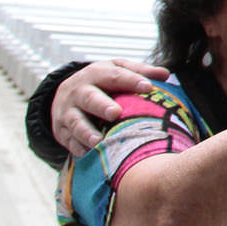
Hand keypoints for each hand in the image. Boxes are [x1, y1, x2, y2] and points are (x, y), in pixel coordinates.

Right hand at [54, 59, 169, 156]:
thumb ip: (140, 71)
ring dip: (86, 132)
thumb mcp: (117, 70)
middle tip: (116, 113)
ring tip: (98, 141)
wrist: (64, 94)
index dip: (131, 80)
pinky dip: (77, 148)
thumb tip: (166, 75)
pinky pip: (68, 140)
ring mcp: (67, 112)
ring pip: (75, 121)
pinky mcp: (60, 130)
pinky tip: (88, 155)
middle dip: (102, 105)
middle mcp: (79, 91)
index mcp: (97, 73)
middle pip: (89, 98)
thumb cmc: (100, 82)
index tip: (148, 87)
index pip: (115, 75)